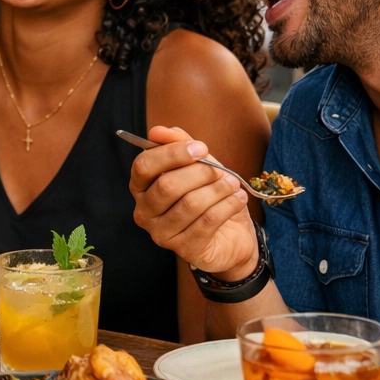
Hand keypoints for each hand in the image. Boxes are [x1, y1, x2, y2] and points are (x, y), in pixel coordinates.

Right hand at [129, 125, 258, 280]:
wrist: (230, 235)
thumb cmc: (208, 196)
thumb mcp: (197, 165)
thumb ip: (179, 145)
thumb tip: (158, 131)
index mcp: (141, 187)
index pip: (144, 166)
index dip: (172, 154)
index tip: (200, 148)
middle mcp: (144, 211)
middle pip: (167, 185)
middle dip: (200, 173)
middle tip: (221, 171)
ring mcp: (161, 233)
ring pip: (190, 203)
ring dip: (218, 190)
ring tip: (233, 185)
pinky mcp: (183, 248)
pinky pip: (207, 221)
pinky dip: (227, 206)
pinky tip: (238, 199)